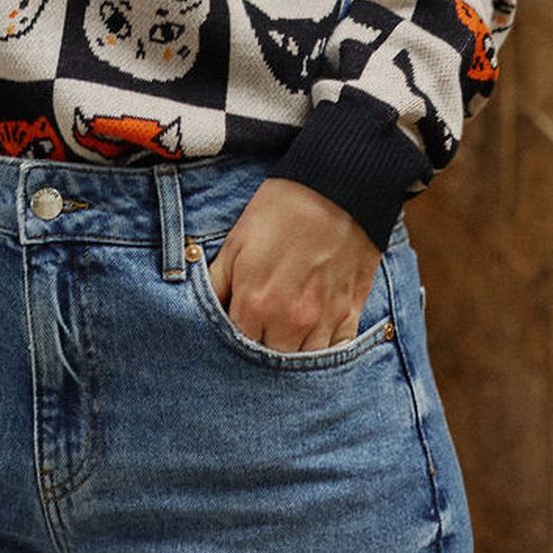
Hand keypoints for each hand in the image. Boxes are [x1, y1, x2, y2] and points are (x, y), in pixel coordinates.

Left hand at [207, 178, 380, 351]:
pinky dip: (324, 352)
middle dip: (261, 348)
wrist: (337, 189)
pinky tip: (314, 338)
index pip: (236, 346)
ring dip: (291, 353)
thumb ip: (215, 283)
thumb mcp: (236, 241)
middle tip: (260, 330)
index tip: (236, 326)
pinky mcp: (350, 314)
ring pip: (302, 363)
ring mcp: (323, 321)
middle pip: (269, 361)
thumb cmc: (281, 209)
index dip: (233, 339)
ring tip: (285, 335)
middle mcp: (289, 321)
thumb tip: (202, 310)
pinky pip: (336, 353)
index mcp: (255, 304)